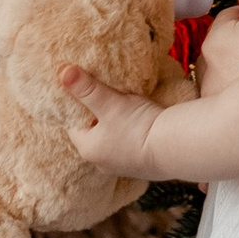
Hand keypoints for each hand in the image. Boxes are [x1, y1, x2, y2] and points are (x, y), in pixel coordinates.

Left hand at [58, 64, 164, 178]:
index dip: (77, 105)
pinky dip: (132, 133)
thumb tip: (62, 71)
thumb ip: (86, 88)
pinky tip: (141, 120)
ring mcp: (123, 166)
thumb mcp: (109, 103)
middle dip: (98, 114)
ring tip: (124, 105)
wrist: (176, 147)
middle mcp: (102, 162)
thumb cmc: (137, 127)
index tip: (83, 89)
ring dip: (117, 123)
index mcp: (88, 149)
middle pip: (94, 131)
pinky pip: (130, 145)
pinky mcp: (143, 165)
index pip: (74, 124)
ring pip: (113, 138)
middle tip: (105, 94)